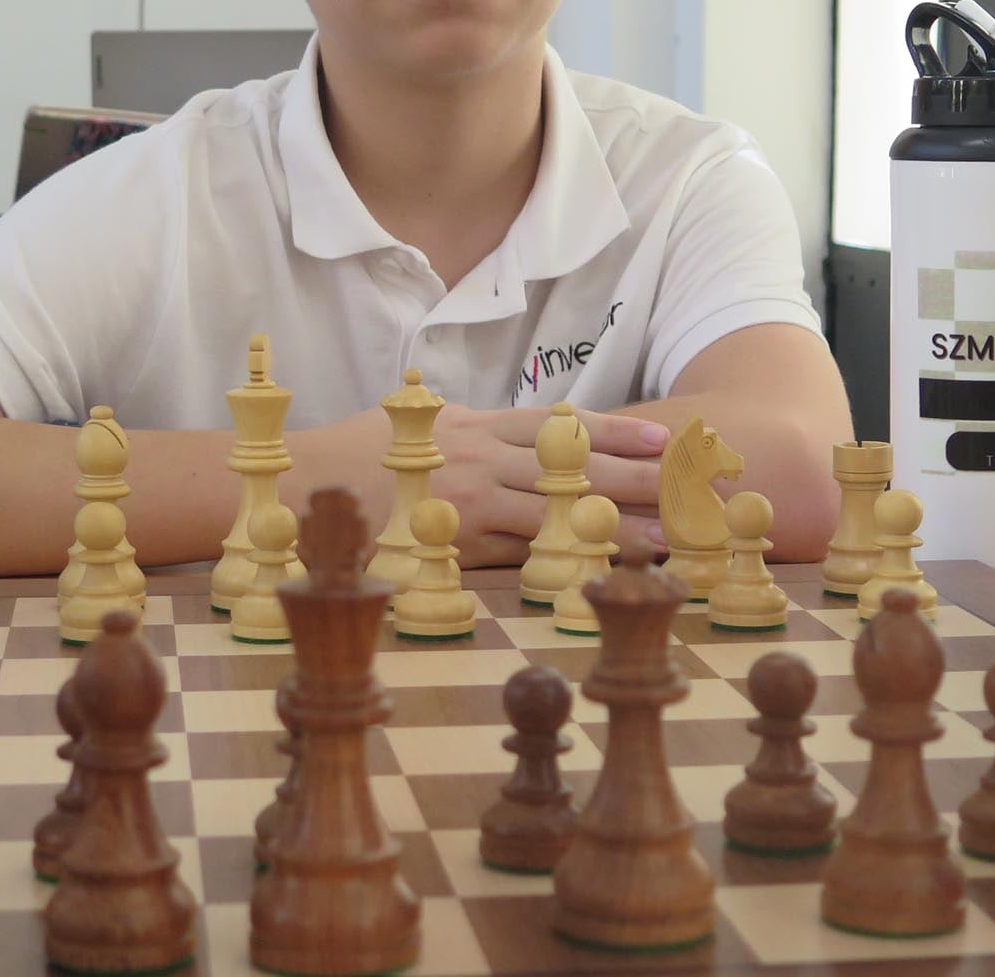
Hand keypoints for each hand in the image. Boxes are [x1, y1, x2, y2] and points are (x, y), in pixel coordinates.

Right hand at [293, 403, 669, 568]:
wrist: (302, 483)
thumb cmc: (363, 455)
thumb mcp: (426, 427)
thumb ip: (477, 432)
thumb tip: (523, 436)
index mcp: (479, 423)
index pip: (563, 425)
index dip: (619, 433)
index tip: (667, 439)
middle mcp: (481, 453)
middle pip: (576, 466)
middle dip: (639, 478)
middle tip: (691, 490)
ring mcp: (470, 497)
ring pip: (559, 510)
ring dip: (615, 526)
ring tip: (666, 539)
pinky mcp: (455, 540)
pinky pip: (520, 551)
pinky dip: (562, 559)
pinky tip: (598, 570)